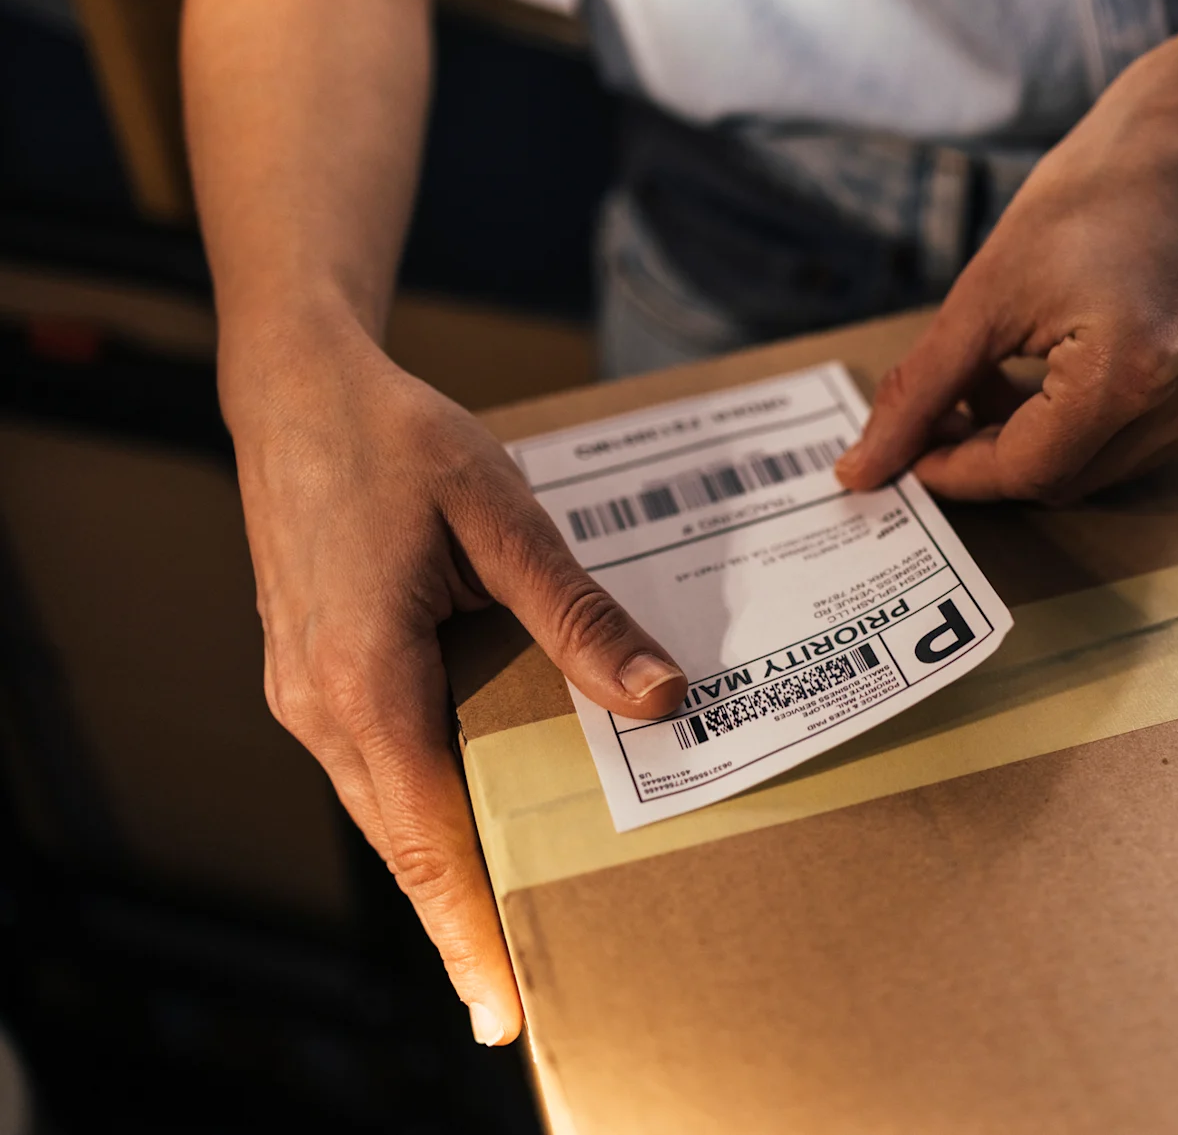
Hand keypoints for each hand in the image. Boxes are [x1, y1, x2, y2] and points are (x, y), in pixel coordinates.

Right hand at [222, 315, 686, 1044]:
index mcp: (361, 677)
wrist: (298, 389)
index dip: (466, 928)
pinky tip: (472, 819)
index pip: (424, 837)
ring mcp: (305, 692)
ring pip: (385, 809)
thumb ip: (578, 615)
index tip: (501, 1007)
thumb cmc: (397, 441)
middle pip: (402, 842)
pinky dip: (421, 810)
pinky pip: (373, 767)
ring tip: (506, 928)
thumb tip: (660, 693)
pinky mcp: (314, 673)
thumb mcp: (504, 520)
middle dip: (460, 923)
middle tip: (520, 996)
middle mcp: (318, 703)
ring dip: (442, 868)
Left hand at [835, 69, 1177, 502]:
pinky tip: (1061, 370)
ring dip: (1038, 440)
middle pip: (1062, 480)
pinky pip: (1136, 445)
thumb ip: (921, 390)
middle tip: (943, 413)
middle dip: (992, 454)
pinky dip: (1086, 425)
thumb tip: (865, 466)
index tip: (909, 454)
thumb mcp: (985, 292)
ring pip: (1097, 470)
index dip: (956, 470)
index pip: (1027, 471)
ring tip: (1003, 375)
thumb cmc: (1096, 193)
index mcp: (1133, 370)